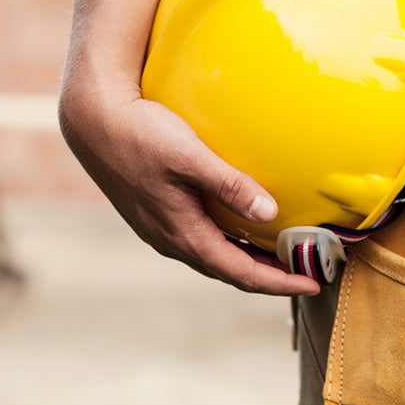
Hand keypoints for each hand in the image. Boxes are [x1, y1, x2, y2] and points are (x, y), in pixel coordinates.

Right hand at [59, 84, 319, 295]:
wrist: (92, 120)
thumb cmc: (140, 134)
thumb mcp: (188, 156)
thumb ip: (229, 184)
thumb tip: (269, 212)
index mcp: (182, 234)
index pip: (240, 272)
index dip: (278, 283)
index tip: (312, 284)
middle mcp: (171, 239)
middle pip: (229, 270)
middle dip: (267, 276)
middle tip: (303, 271)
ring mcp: (161, 228)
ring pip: (214, 255)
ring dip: (247, 259)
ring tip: (279, 255)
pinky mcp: (157, 212)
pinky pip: (201, 238)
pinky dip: (229, 241)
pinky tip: (241, 225)